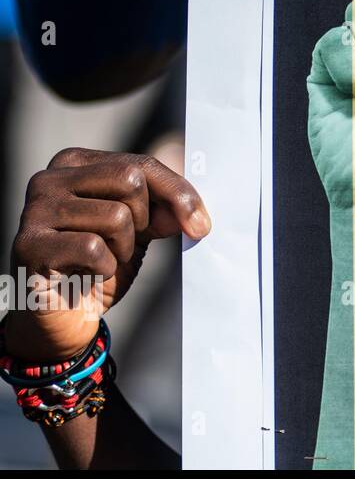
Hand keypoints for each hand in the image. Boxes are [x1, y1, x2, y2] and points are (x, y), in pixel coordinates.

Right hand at [5, 149, 210, 361]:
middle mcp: (48, 179)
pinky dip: (104, 267)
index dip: (178, 194)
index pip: (142, 164)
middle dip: (144, 219)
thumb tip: (196, 216)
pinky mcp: (29, 245)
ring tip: (102, 259)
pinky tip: (86, 273)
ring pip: (116, 216)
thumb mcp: (140, 229)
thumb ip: (166, 211)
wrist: (64, 314)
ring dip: (123, 248)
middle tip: (126, 243)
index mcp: (74, 163)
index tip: (201, 225)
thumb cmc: (101, 262)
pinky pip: (94, 248)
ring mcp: (34, 211)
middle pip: (131, 180)